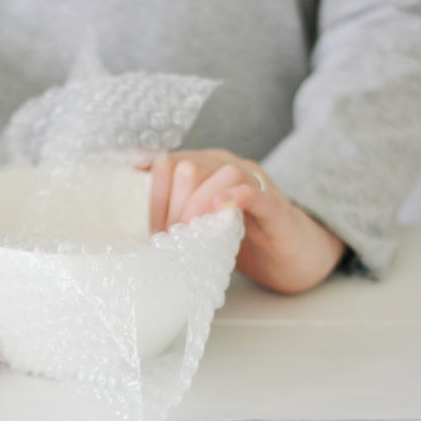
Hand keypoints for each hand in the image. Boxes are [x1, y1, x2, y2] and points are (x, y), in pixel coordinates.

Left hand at [149, 150, 344, 293]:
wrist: (292, 255)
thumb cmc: (238, 237)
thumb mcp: (196, 221)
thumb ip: (168, 209)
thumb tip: (129, 206)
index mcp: (204, 166)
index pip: (166, 164)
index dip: (153, 198)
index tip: (152, 231)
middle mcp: (227, 166)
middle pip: (187, 168)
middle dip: (172, 207)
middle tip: (173, 238)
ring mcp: (254, 183)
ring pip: (220, 176)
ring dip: (197, 208)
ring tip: (192, 235)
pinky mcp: (276, 207)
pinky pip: (255, 191)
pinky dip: (235, 197)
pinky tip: (220, 209)